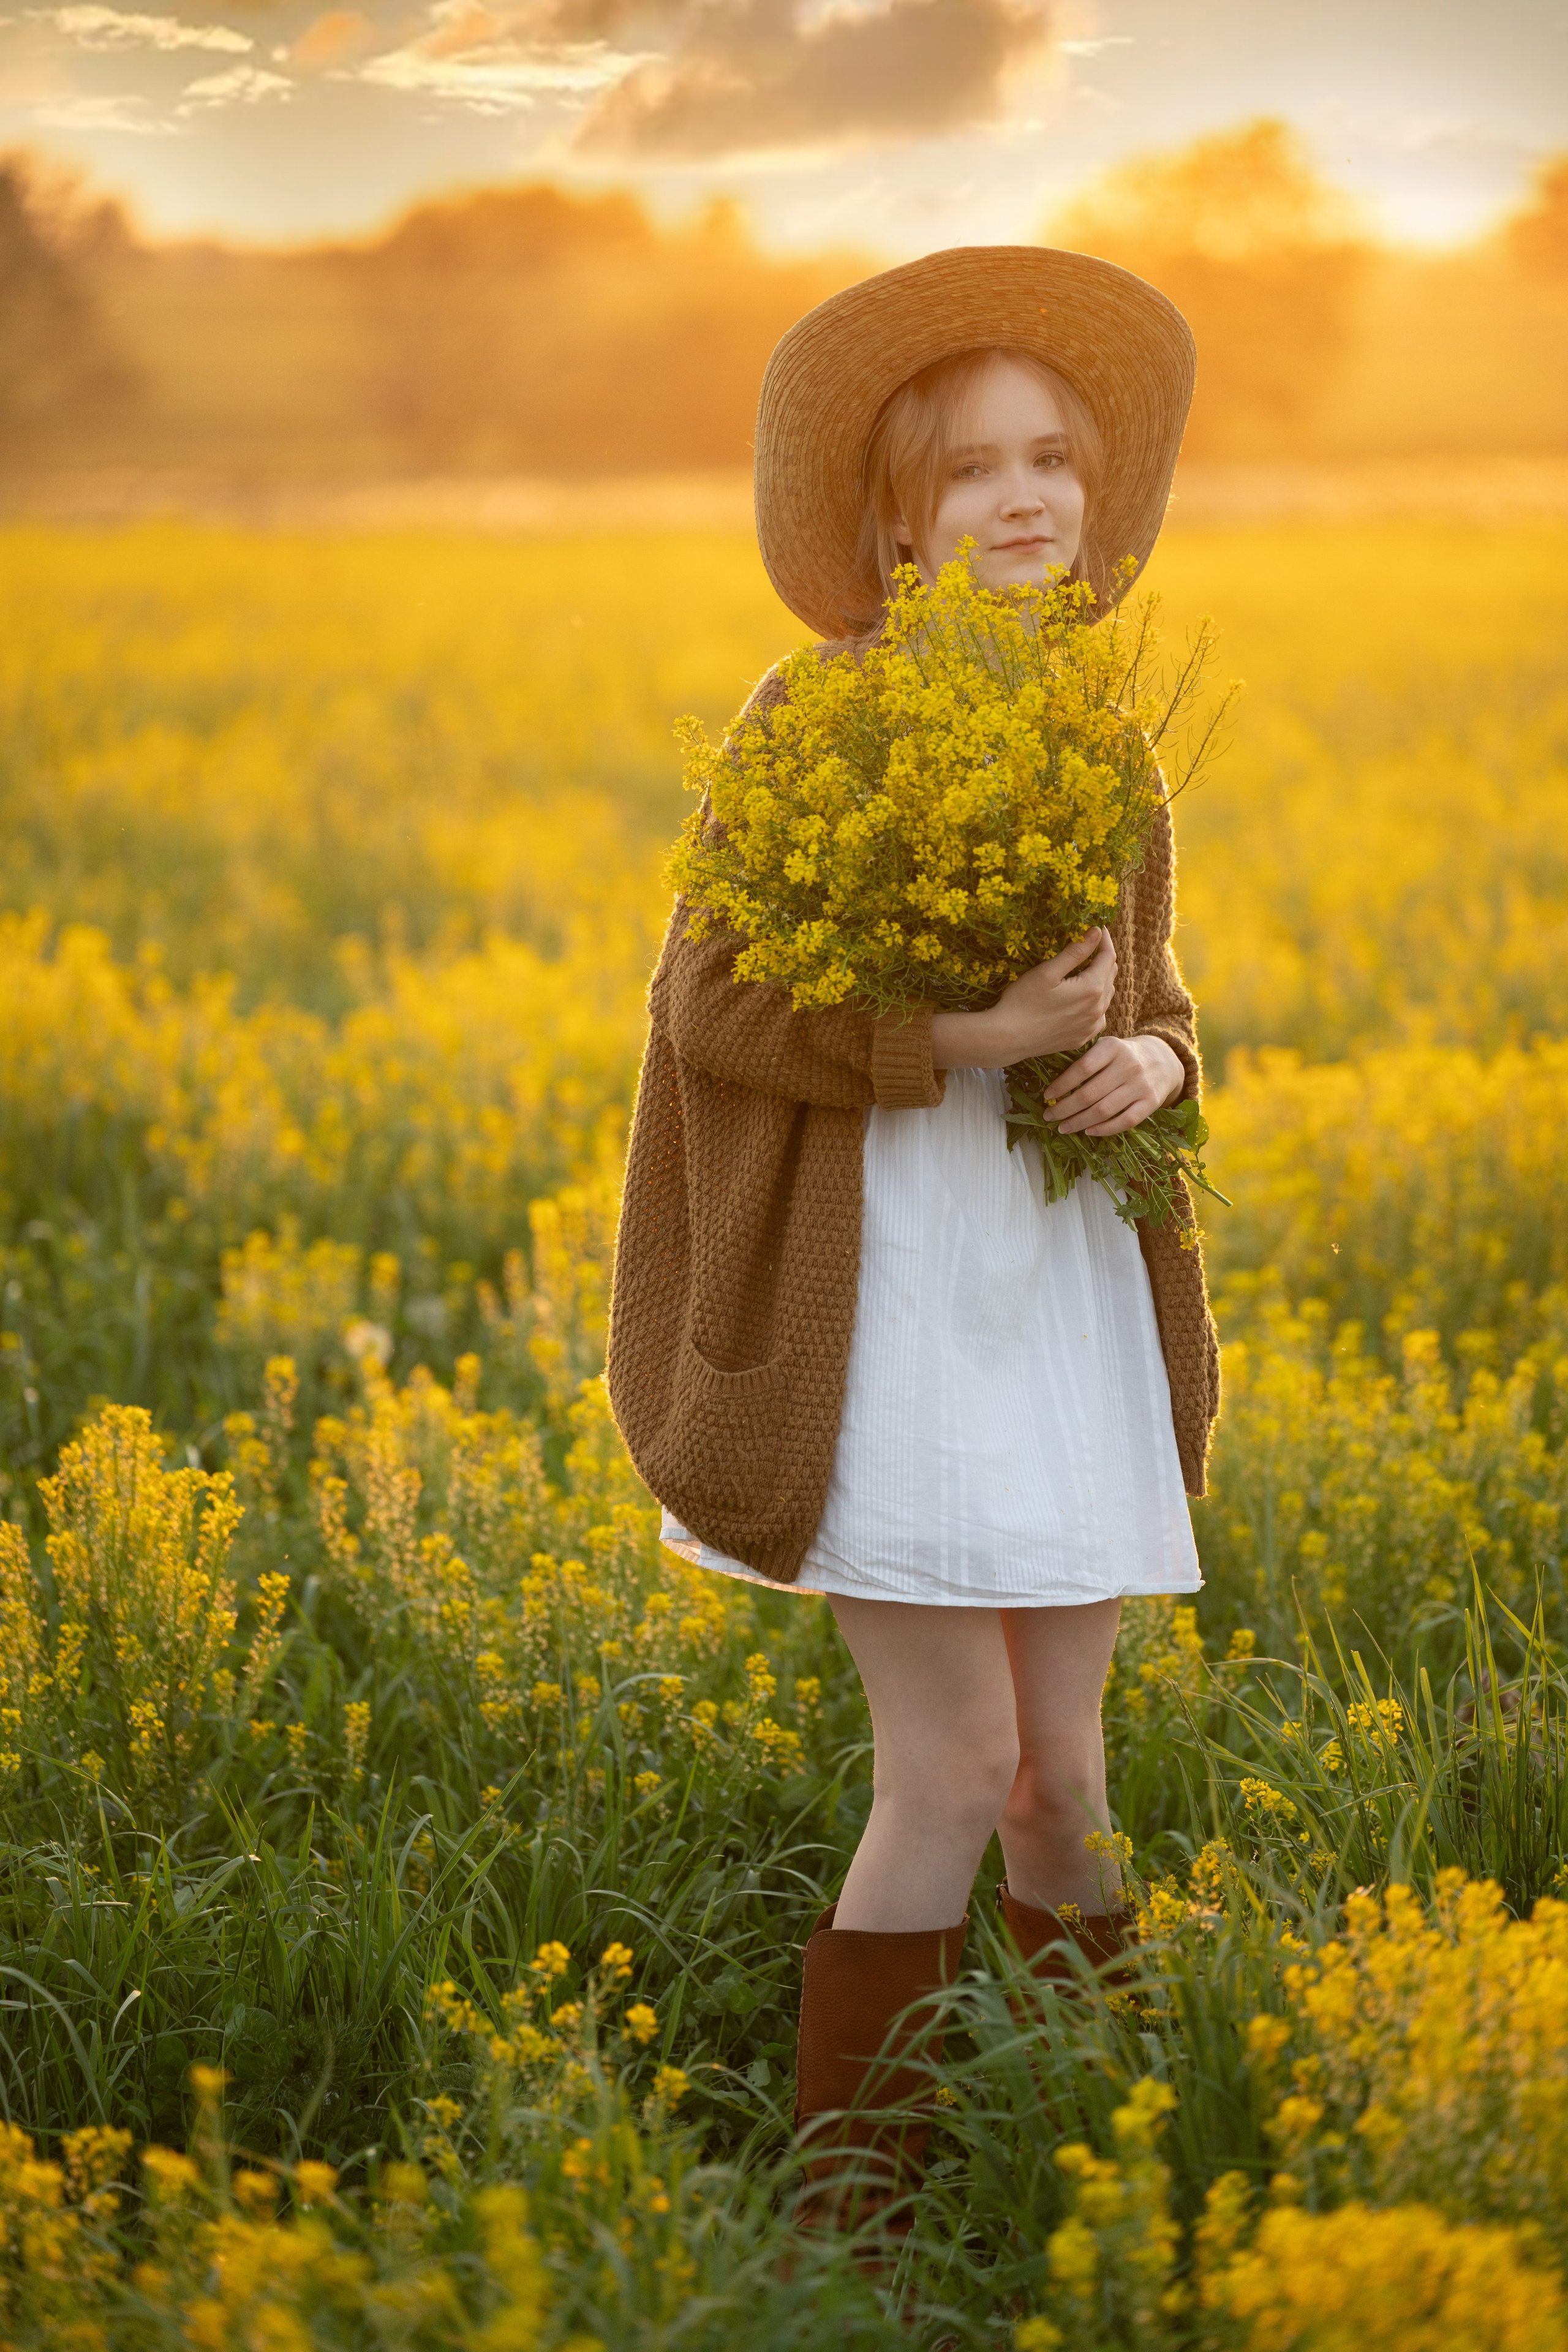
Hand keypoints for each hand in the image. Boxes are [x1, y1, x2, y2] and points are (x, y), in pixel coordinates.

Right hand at [931, 929, 1117, 1069]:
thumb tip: (1096, 932)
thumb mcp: (1047, 972)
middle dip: (1104, 958)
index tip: (1099, 927)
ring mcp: (1091, 1026)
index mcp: (1092, 989)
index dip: (1105, 940)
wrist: (1007, 1039)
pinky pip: (1098, 1016)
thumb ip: (1075, 952)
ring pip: (1106, 996)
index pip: (1108, 957)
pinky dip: (1096, 1003)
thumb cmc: (1022, 1002)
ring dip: (1101, 980)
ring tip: (1087, 969)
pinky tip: (1083, 999)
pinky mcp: (1082, 1038)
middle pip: (1110, 976)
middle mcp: (1097, 1009)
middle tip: (1091, 945)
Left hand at [1040, 1034, 1185, 1136]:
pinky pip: (1124, 1121)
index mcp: (1113, 1047)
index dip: (1062, 1085)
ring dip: (1079, 1122)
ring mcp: (1141, 1085)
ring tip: (1063, 1127)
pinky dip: (1104, 1129)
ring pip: (1104, 1111)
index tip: (1047, 1096)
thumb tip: (1054, 1087)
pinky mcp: (1151, 1103)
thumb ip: (1086, 1059)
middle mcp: (1129, 1065)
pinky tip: (1088, 1131)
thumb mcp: (1107, 1048)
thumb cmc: (1123, 1055)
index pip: (1082, 1068)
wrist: (1163, 1060)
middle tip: (1049, 1116)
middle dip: (1065, 1109)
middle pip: (1090, 1094)